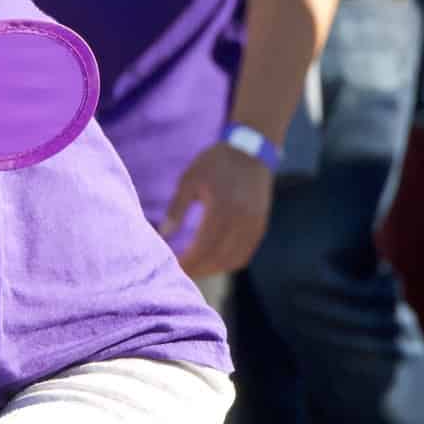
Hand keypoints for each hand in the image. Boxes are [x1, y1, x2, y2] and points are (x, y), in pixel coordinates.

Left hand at [162, 139, 273, 277]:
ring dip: (214, 268)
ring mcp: (254, 225)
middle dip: (199, 269)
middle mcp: (242, 221)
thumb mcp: (189, 180)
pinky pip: (245, 253)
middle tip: (181, 272)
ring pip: (234, 260)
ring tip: (195, 268)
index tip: (174, 267)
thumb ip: (176, 208)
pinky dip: (229, 262)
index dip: (189, 261)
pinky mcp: (260, 226)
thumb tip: (163, 234)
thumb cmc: (215, 163)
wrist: (250, 150)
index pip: (204, 247)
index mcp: (222, 209)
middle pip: (219, 258)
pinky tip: (214, 261)